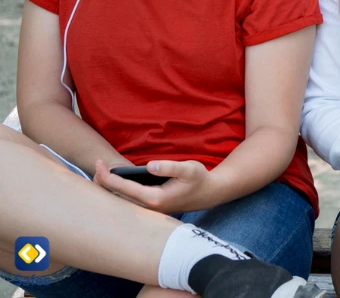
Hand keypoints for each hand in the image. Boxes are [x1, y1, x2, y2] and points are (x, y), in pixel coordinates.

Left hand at [94, 159, 223, 213]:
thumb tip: (150, 166)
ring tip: (99, 175)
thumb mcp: (189, 168)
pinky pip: (127, 203)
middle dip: (102, 184)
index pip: (122, 188)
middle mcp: (148, 209)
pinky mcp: (149, 210)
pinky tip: (112, 185)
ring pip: (120, 202)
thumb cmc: (199, 179)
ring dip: (108, 189)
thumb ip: (170, 166)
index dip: (107, 176)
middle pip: (116, 198)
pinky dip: (116, 193)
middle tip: (95, 167)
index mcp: (154, 198)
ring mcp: (148, 211)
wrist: (209, 194)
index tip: (99, 164)